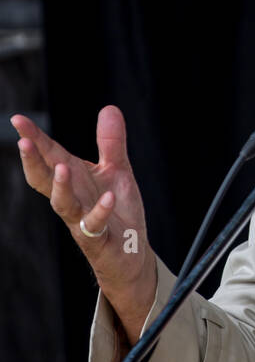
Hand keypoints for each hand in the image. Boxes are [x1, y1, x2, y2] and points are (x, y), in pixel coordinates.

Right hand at [11, 105, 156, 342]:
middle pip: (45, 179)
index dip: (34, 138)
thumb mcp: (117, 171)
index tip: (17, 119)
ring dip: (60, 187)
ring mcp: (81, 220)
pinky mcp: (98, 239)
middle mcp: (72, 198)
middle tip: (23, 141)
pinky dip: (100, 211)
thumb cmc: (117, 211)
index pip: (50, 155)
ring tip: (62, 167)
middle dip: (33, 161)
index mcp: (74, 179)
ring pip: (63, 205)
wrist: (130, 253)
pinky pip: (95, 225)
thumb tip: (108, 108)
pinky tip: (108, 196)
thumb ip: (111, 143)